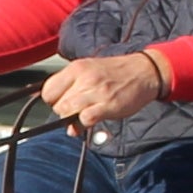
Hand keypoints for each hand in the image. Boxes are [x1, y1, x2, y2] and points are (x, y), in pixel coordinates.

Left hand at [39, 51, 167, 136]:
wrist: (144, 71)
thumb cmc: (116, 73)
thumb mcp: (89, 71)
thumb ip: (72, 88)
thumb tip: (60, 111)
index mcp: (76, 68)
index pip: (48, 90)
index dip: (53, 101)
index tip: (62, 103)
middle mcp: (84, 78)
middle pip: (57, 104)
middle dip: (64, 113)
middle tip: (76, 111)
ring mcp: (96, 91)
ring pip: (68, 112)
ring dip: (73, 119)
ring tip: (84, 116)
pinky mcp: (108, 105)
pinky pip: (85, 119)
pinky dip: (84, 123)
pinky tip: (91, 121)